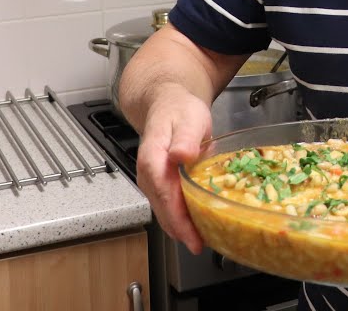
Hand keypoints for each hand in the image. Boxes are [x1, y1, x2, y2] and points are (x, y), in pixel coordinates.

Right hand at [134, 87, 212, 254]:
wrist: (167, 103)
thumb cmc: (179, 110)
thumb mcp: (188, 118)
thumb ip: (185, 138)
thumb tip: (181, 155)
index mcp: (153, 158)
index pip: (164, 193)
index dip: (177, 217)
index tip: (191, 234)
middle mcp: (147, 173)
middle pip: (162, 208)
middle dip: (180, 230)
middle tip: (200, 245)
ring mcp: (150, 180)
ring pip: (163, 210)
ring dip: (179, 227)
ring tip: (199, 241)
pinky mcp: (157, 183)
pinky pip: (166, 205)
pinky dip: (178, 218)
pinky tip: (193, 225)